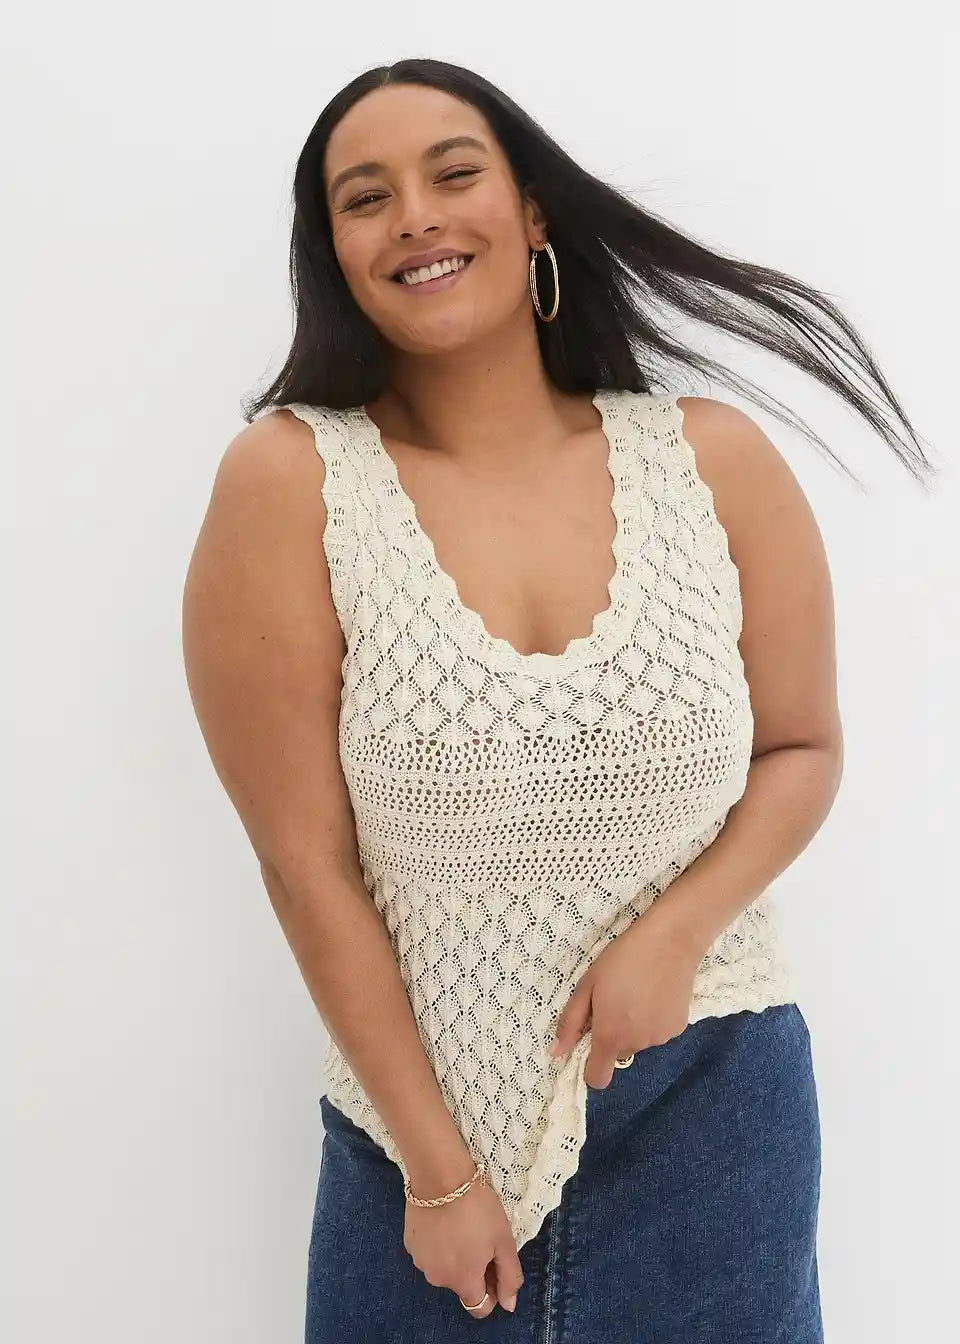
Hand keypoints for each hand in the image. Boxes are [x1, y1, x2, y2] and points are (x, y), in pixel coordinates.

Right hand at [403, 1176, 523, 1317]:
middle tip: (480, 1238)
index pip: (479, 1307)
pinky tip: (442, 1220)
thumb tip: (508, 1306)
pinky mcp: (409, 1243)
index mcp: (464, 1281)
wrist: (440, 1175)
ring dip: (454, 1256)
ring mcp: (420, 1261)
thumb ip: (509, 1277)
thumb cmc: (478, 1208)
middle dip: (473, 1269)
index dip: (492, 1291)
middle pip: (461, 1285)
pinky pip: (429, 1252)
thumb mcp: (504, 1240)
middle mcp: (438, 1279)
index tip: (495, 1265)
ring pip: (444, 1268)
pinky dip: (437, 1243)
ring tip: (460, 1225)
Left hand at [549, 906, 704, 1088]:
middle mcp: (636, 1044)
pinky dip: (654, 1019)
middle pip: (618, 1053)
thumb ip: (570, 1022)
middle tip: (616, 1000)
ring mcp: (661, 1038)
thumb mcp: (587, 985)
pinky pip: (658, 1031)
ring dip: (635, 1026)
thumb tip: (556, 1053)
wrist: (670, 942)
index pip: (597, 1078)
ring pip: (639, 1041)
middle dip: (614, 1034)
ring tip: (638, 992)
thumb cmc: (621, 959)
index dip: (591, 1067)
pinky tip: (657, 993)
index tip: (591, 1043)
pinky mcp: (679, 1028)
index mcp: (610, 1036)